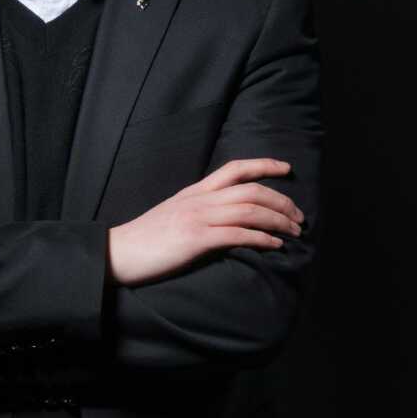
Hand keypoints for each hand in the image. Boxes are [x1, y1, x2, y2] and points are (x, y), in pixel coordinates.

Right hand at [107, 158, 302, 286]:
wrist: (117, 252)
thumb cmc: (146, 239)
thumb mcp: (175, 214)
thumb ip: (200, 210)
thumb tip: (226, 218)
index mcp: (195, 191)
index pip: (235, 168)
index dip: (264, 164)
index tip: (287, 168)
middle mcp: (200, 199)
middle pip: (251, 190)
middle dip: (281, 201)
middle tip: (300, 216)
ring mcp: (198, 218)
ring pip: (249, 210)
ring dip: (278, 220)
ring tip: (294, 232)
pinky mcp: (195, 240)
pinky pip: (237, 235)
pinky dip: (261, 239)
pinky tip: (274, 246)